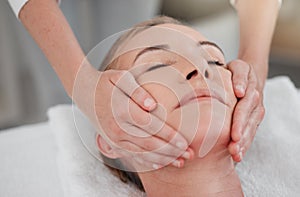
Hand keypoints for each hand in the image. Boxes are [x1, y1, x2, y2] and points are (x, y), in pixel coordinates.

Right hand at [76, 67, 192, 169]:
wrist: (83, 91)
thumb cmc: (106, 83)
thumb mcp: (120, 77)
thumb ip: (137, 90)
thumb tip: (152, 105)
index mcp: (122, 109)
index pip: (151, 126)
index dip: (169, 136)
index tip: (184, 143)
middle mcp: (117, 127)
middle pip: (149, 143)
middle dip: (171, 151)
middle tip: (189, 155)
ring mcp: (114, 138)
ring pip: (142, 153)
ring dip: (162, 159)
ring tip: (180, 162)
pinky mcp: (112, 143)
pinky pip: (131, 155)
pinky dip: (146, 161)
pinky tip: (159, 164)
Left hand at [227, 60, 264, 161]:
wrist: (249, 74)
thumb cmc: (236, 71)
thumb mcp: (236, 67)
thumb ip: (238, 77)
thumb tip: (239, 91)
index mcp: (250, 89)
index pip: (244, 107)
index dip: (240, 122)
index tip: (235, 135)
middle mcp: (256, 102)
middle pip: (248, 122)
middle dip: (241, 137)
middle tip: (233, 149)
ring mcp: (256, 112)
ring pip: (251, 129)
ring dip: (244, 144)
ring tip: (236, 155)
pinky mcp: (254, 119)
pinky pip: (251, 132)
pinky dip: (245, 145)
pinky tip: (238, 155)